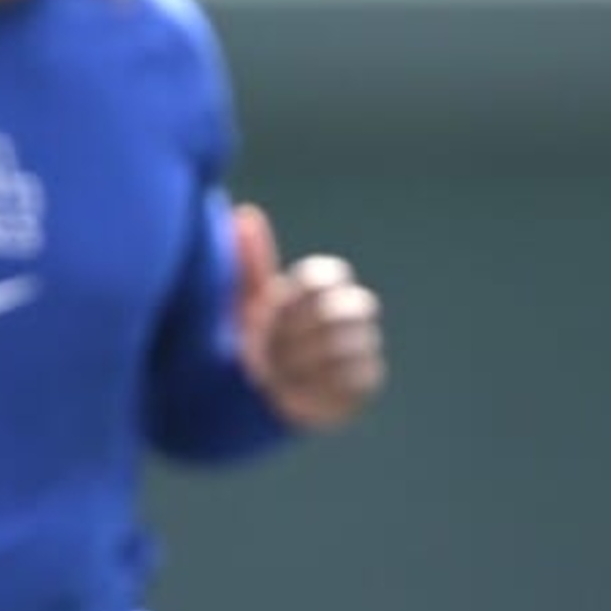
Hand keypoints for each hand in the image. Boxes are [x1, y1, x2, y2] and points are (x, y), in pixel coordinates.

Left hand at [234, 202, 385, 429]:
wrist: (250, 397)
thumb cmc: (248, 341)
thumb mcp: (244, 302)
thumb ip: (250, 262)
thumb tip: (245, 213)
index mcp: (319, 287)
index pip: (328, 274)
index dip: (299, 295)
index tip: (269, 311)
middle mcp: (348, 312)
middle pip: (349, 307)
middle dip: (304, 330)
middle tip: (268, 348)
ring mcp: (362, 345)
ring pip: (351, 343)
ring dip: (305, 360)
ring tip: (275, 372)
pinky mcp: (366, 382)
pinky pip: (356, 376)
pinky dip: (319, 384)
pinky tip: (294, 390)